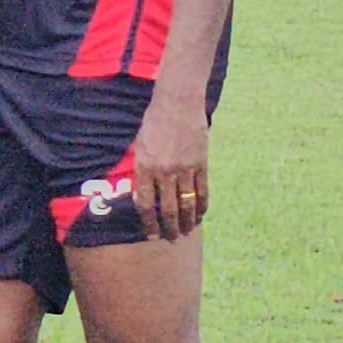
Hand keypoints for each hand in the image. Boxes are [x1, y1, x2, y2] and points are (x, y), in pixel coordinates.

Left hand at [130, 80, 211, 238]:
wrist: (177, 103)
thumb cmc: (154, 122)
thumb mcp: (139, 146)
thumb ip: (140, 172)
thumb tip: (140, 197)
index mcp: (145, 167)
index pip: (145, 205)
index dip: (148, 224)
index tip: (151, 235)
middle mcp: (164, 172)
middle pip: (167, 210)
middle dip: (169, 229)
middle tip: (171, 239)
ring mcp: (184, 169)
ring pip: (186, 204)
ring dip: (187, 222)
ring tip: (187, 232)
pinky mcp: (201, 164)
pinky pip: (202, 191)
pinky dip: (202, 206)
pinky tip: (200, 215)